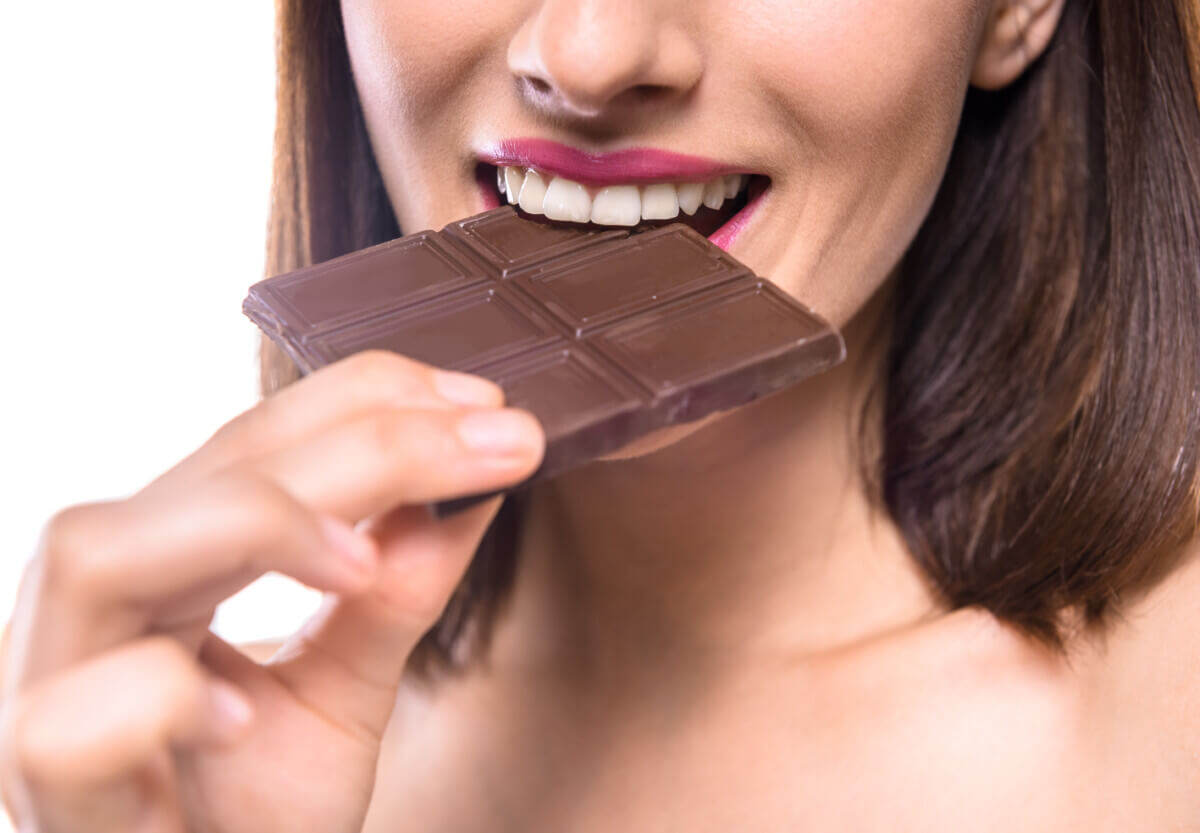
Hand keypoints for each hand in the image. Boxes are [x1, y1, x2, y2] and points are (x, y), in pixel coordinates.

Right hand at [0, 350, 543, 832]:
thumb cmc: (258, 816)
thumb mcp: (344, 695)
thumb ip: (397, 592)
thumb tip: (479, 485)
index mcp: (155, 575)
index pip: (248, 446)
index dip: (364, 403)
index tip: (483, 405)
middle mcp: (87, 618)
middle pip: (201, 476)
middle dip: (361, 446)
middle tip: (497, 442)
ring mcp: (48, 702)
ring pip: (101, 556)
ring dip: (256, 527)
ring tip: (370, 563)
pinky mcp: (59, 805)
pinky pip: (66, 728)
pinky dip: (160, 698)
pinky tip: (239, 712)